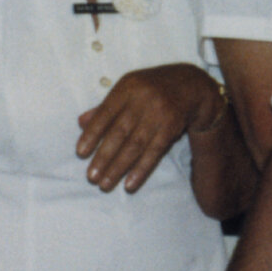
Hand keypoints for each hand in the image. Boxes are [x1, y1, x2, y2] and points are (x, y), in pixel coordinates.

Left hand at [76, 64, 220, 193]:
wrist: (191, 85)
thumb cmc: (151, 89)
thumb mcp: (129, 90)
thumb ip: (106, 106)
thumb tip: (81, 123)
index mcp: (128, 87)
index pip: (105, 113)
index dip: (92, 134)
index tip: (80, 153)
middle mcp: (143, 99)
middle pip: (120, 132)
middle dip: (104, 156)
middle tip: (91, 177)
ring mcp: (159, 114)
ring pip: (136, 145)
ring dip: (119, 167)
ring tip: (105, 184)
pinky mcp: (172, 128)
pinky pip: (154, 152)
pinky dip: (141, 169)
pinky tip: (130, 184)